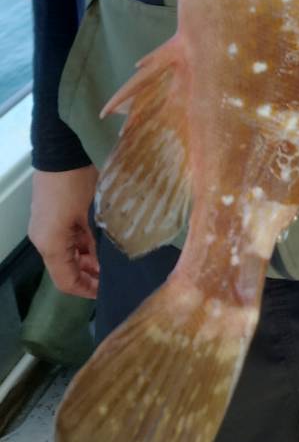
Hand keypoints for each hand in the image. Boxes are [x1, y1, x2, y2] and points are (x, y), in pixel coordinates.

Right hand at [28, 165, 99, 299]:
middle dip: (88, 274)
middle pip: (65, 268)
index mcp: (50, 244)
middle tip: (112, 276)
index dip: (85, 289)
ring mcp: (45, 228)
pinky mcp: (51, 216)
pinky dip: (82, 244)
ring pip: (67, 253)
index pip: (65, 280)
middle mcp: (44, 240)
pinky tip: (100, 244)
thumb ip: (95, 242)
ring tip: (110, 261)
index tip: (105, 291)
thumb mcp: (89, 215)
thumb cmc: (75, 182)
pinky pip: (66, 239)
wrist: (61, 150)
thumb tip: (104, 263)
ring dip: (86, 259)